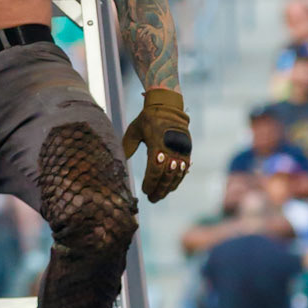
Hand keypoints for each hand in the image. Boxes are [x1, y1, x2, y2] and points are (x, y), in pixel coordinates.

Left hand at [123, 87, 190, 201]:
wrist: (168, 107)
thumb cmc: (148, 118)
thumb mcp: (135, 130)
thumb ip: (128, 146)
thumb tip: (121, 160)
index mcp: (157, 144)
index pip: (154, 170)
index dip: (150, 183)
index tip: (145, 191)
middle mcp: (171, 149)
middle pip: (166, 176)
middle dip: (159, 190)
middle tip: (152, 199)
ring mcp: (181, 150)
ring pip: (176, 175)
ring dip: (168, 188)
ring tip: (160, 196)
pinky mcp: (186, 150)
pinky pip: (183, 169)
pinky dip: (177, 180)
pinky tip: (171, 187)